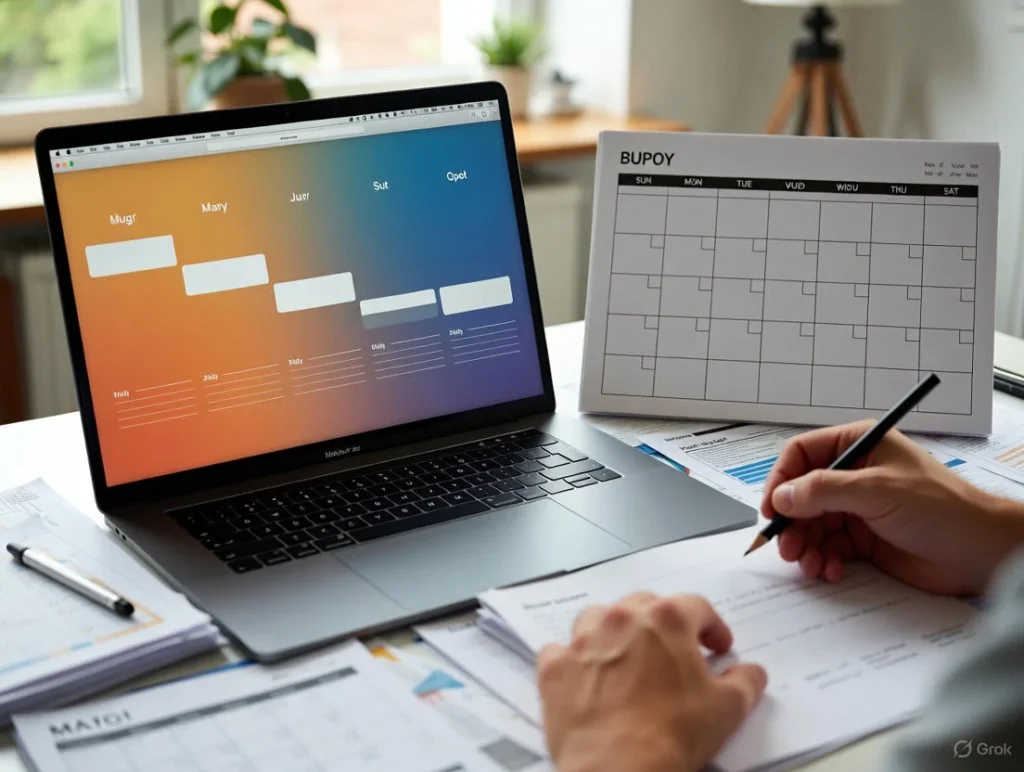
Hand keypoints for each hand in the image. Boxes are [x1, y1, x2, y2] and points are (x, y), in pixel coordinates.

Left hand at [538, 592, 766, 771]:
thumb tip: (752, 672)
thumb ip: (744, 682)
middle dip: (662, 624)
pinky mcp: (554, 668)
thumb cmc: (676, 735)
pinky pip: (560, 650)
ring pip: (597, 617)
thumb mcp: (728, 710)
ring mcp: (582, 640)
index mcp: (666, 619)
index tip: (718, 648)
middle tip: (674, 652)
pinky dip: (573, 659)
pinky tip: (585, 675)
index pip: (696, 607)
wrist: (617, 769)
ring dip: (614, 631)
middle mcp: (621, 618)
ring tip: (626, 656)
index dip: (712, 627)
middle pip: (645, 605)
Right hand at [761, 421, 1023, 594]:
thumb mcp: (876, 491)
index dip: (781, 480)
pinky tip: (831, 570)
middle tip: (788, 547)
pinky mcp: (864, 540)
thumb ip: (823, 491)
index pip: (801, 454)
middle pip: (801, 494)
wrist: (982, 552)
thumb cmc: (942, 509)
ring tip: (810, 564)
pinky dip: (823, 560)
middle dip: (791, 522)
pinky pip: (828, 548)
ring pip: (811, 525)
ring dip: (805, 545)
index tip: (771, 509)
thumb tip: (781, 497)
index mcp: (858, 446)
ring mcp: (858, 508)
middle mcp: (854, 475)